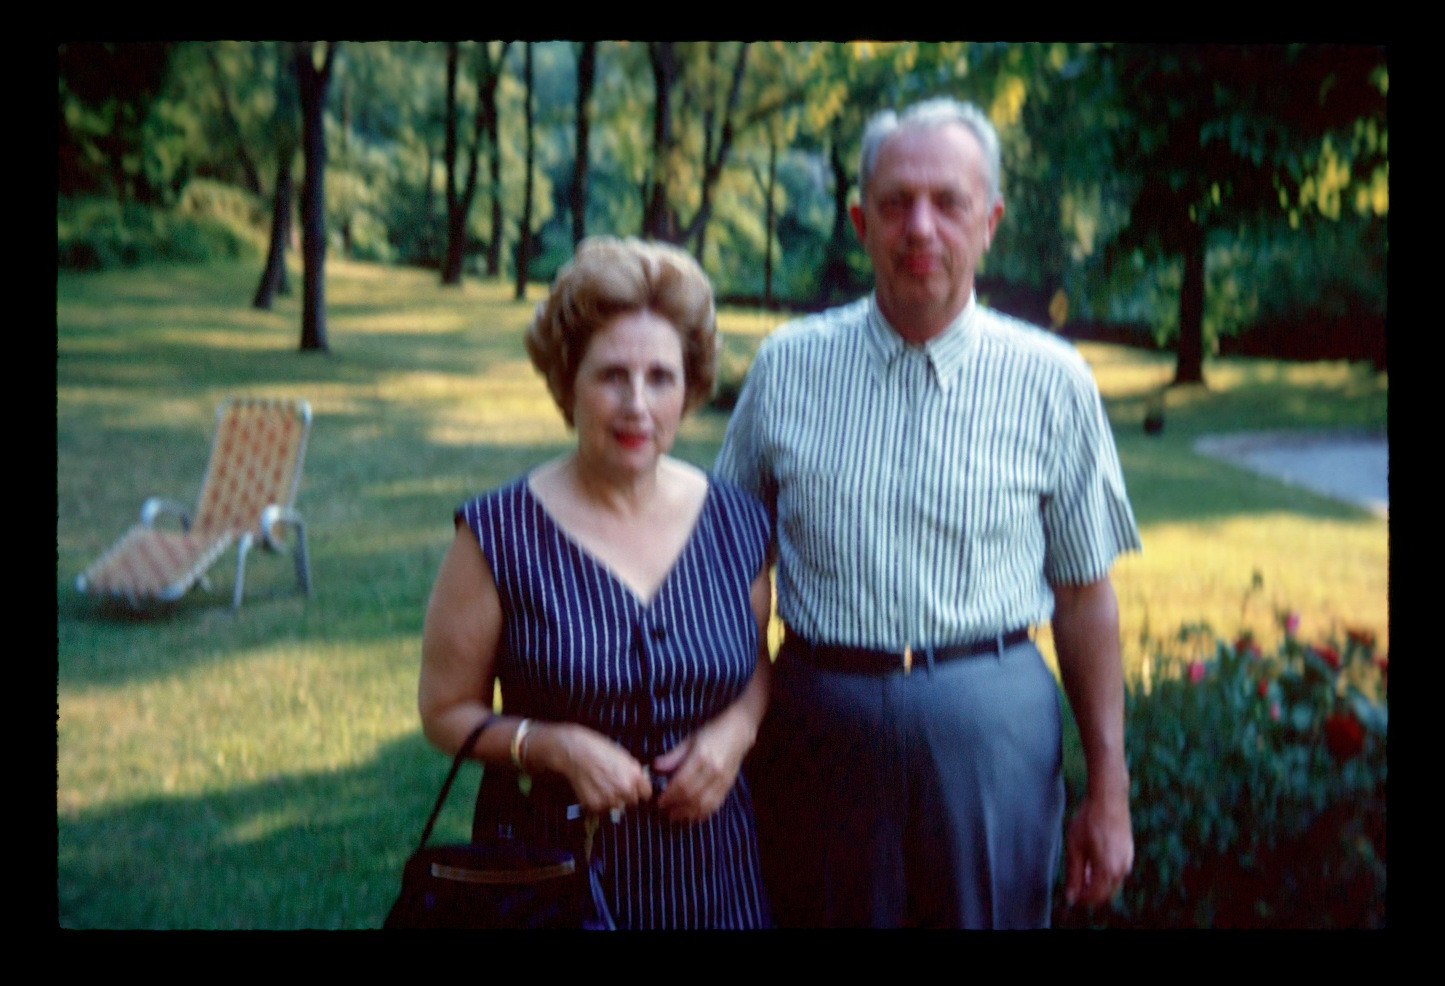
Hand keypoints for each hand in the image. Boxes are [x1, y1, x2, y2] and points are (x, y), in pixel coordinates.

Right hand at [530, 722, 651, 815]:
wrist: (575, 751)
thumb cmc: (597, 749)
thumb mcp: (623, 756)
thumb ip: (634, 771)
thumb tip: (641, 781)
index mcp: (634, 776)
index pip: (646, 794)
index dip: (639, 790)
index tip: (634, 789)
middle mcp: (624, 790)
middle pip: (631, 802)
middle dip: (624, 796)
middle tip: (612, 785)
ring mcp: (610, 799)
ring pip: (616, 807)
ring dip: (610, 800)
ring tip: (600, 785)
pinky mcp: (595, 805)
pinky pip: (601, 810)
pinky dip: (596, 803)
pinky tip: (592, 789)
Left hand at [652, 720, 747, 823]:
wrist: (738, 731)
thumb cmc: (712, 733)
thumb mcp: (689, 740)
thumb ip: (673, 756)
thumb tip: (655, 768)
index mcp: (701, 756)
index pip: (682, 782)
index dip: (669, 795)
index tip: (658, 800)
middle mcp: (714, 770)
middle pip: (692, 795)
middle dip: (675, 805)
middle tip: (663, 809)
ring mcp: (723, 780)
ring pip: (704, 804)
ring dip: (687, 813)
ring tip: (674, 815)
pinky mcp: (728, 786)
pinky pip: (714, 805)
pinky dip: (702, 813)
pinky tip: (691, 815)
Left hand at [1064, 788, 1133, 908]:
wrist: (1109, 798)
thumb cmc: (1089, 820)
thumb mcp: (1075, 847)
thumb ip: (1073, 874)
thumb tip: (1071, 897)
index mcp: (1107, 869)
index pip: (1094, 896)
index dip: (1081, 899)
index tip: (1070, 894)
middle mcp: (1121, 869)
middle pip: (1105, 894)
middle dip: (1089, 893)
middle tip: (1074, 884)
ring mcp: (1128, 861)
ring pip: (1112, 884)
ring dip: (1097, 884)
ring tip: (1081, 869)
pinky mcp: (1129, 854)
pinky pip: (1117, 873)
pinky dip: (1105, 874)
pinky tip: (1092, 862)